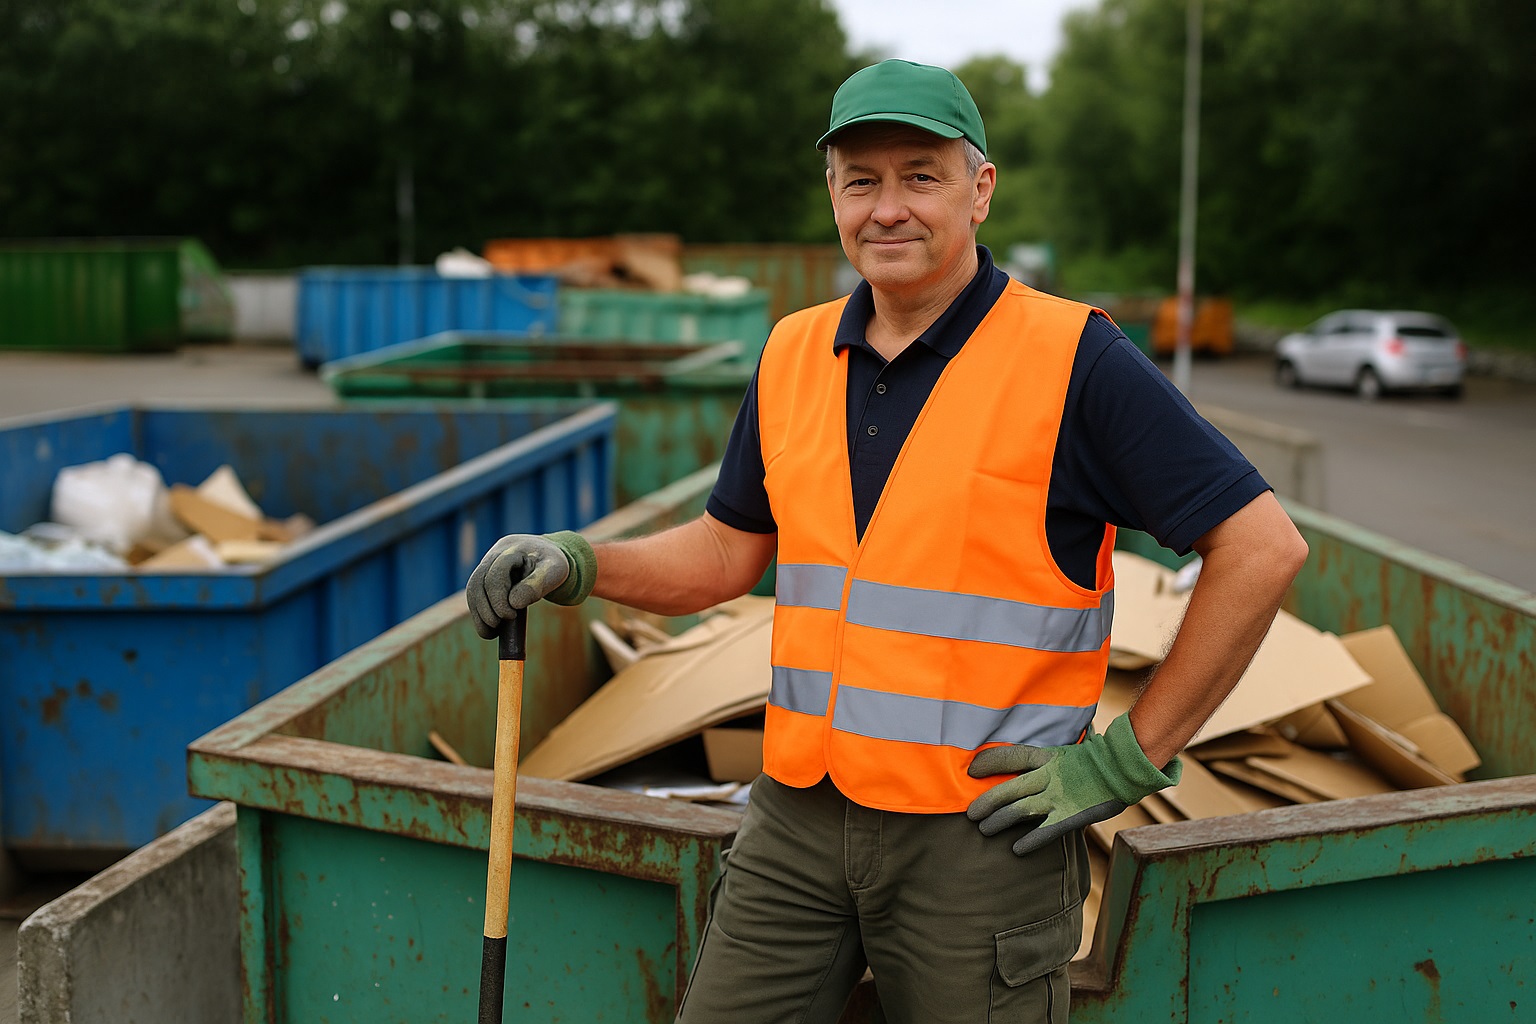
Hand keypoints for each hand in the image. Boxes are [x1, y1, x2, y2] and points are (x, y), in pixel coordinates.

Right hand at [465, 531, 595, 638]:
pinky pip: (474, 596)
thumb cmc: (551, 564)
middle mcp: (495, 554)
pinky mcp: (484, 577)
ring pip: (472, 590)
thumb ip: (536, 586)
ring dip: (478, 614)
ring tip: (490, 633)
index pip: (495, 575)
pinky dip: (478, 613)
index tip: (510, 616)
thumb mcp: (553, 572)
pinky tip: (488, 630)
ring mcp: (486, 564)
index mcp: (512, 549)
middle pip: (478, 582)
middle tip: (498, 626)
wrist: (546, 556)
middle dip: (485, 609)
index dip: (498, 598)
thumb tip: (514, 603)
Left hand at [966, 713, 1180, 856]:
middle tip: (970, 814)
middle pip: (1008, 789)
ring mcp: (1058, 797)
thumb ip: (1051, 748)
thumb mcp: (1070, 746)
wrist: (1126, 768)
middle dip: (986, 802)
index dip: (988, 762)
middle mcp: (1048, 776)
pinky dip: (1029, 842)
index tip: (971, 769)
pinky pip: (1044, 832)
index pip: (1010, 756)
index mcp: (1047, 756)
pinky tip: (1015, 850)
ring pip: (1019, 811)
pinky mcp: (1070, 816)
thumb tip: (1040, 736)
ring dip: (999, 821)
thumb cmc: (1098, 757)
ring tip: (984, 830)